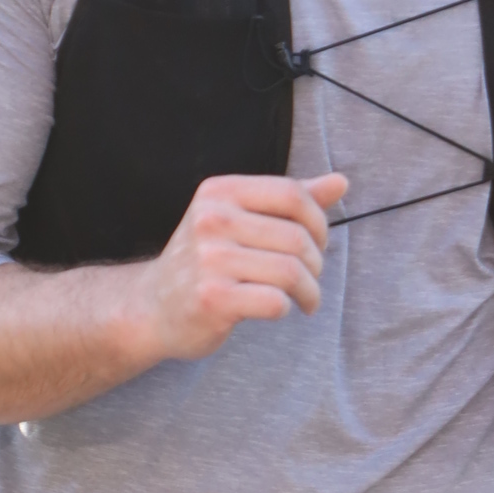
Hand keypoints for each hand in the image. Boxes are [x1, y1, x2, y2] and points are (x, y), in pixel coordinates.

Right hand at [136, 172, 347, 364]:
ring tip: (305, 298)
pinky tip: (279, 309)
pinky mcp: (212, 299)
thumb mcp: (240, 220)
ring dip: (309, 290)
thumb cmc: (205, 262)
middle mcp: (211, 220)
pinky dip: (286, 308)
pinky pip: (275, 301)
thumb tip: (341, 182)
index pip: (292, 195)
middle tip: (310, 278)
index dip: (319, 222)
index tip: (318, 244)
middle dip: (316, 262)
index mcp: (220, 192)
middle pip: (296, 237)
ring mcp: (209, 261)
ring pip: (291, 271)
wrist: (152, 307)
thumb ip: (288, 202)